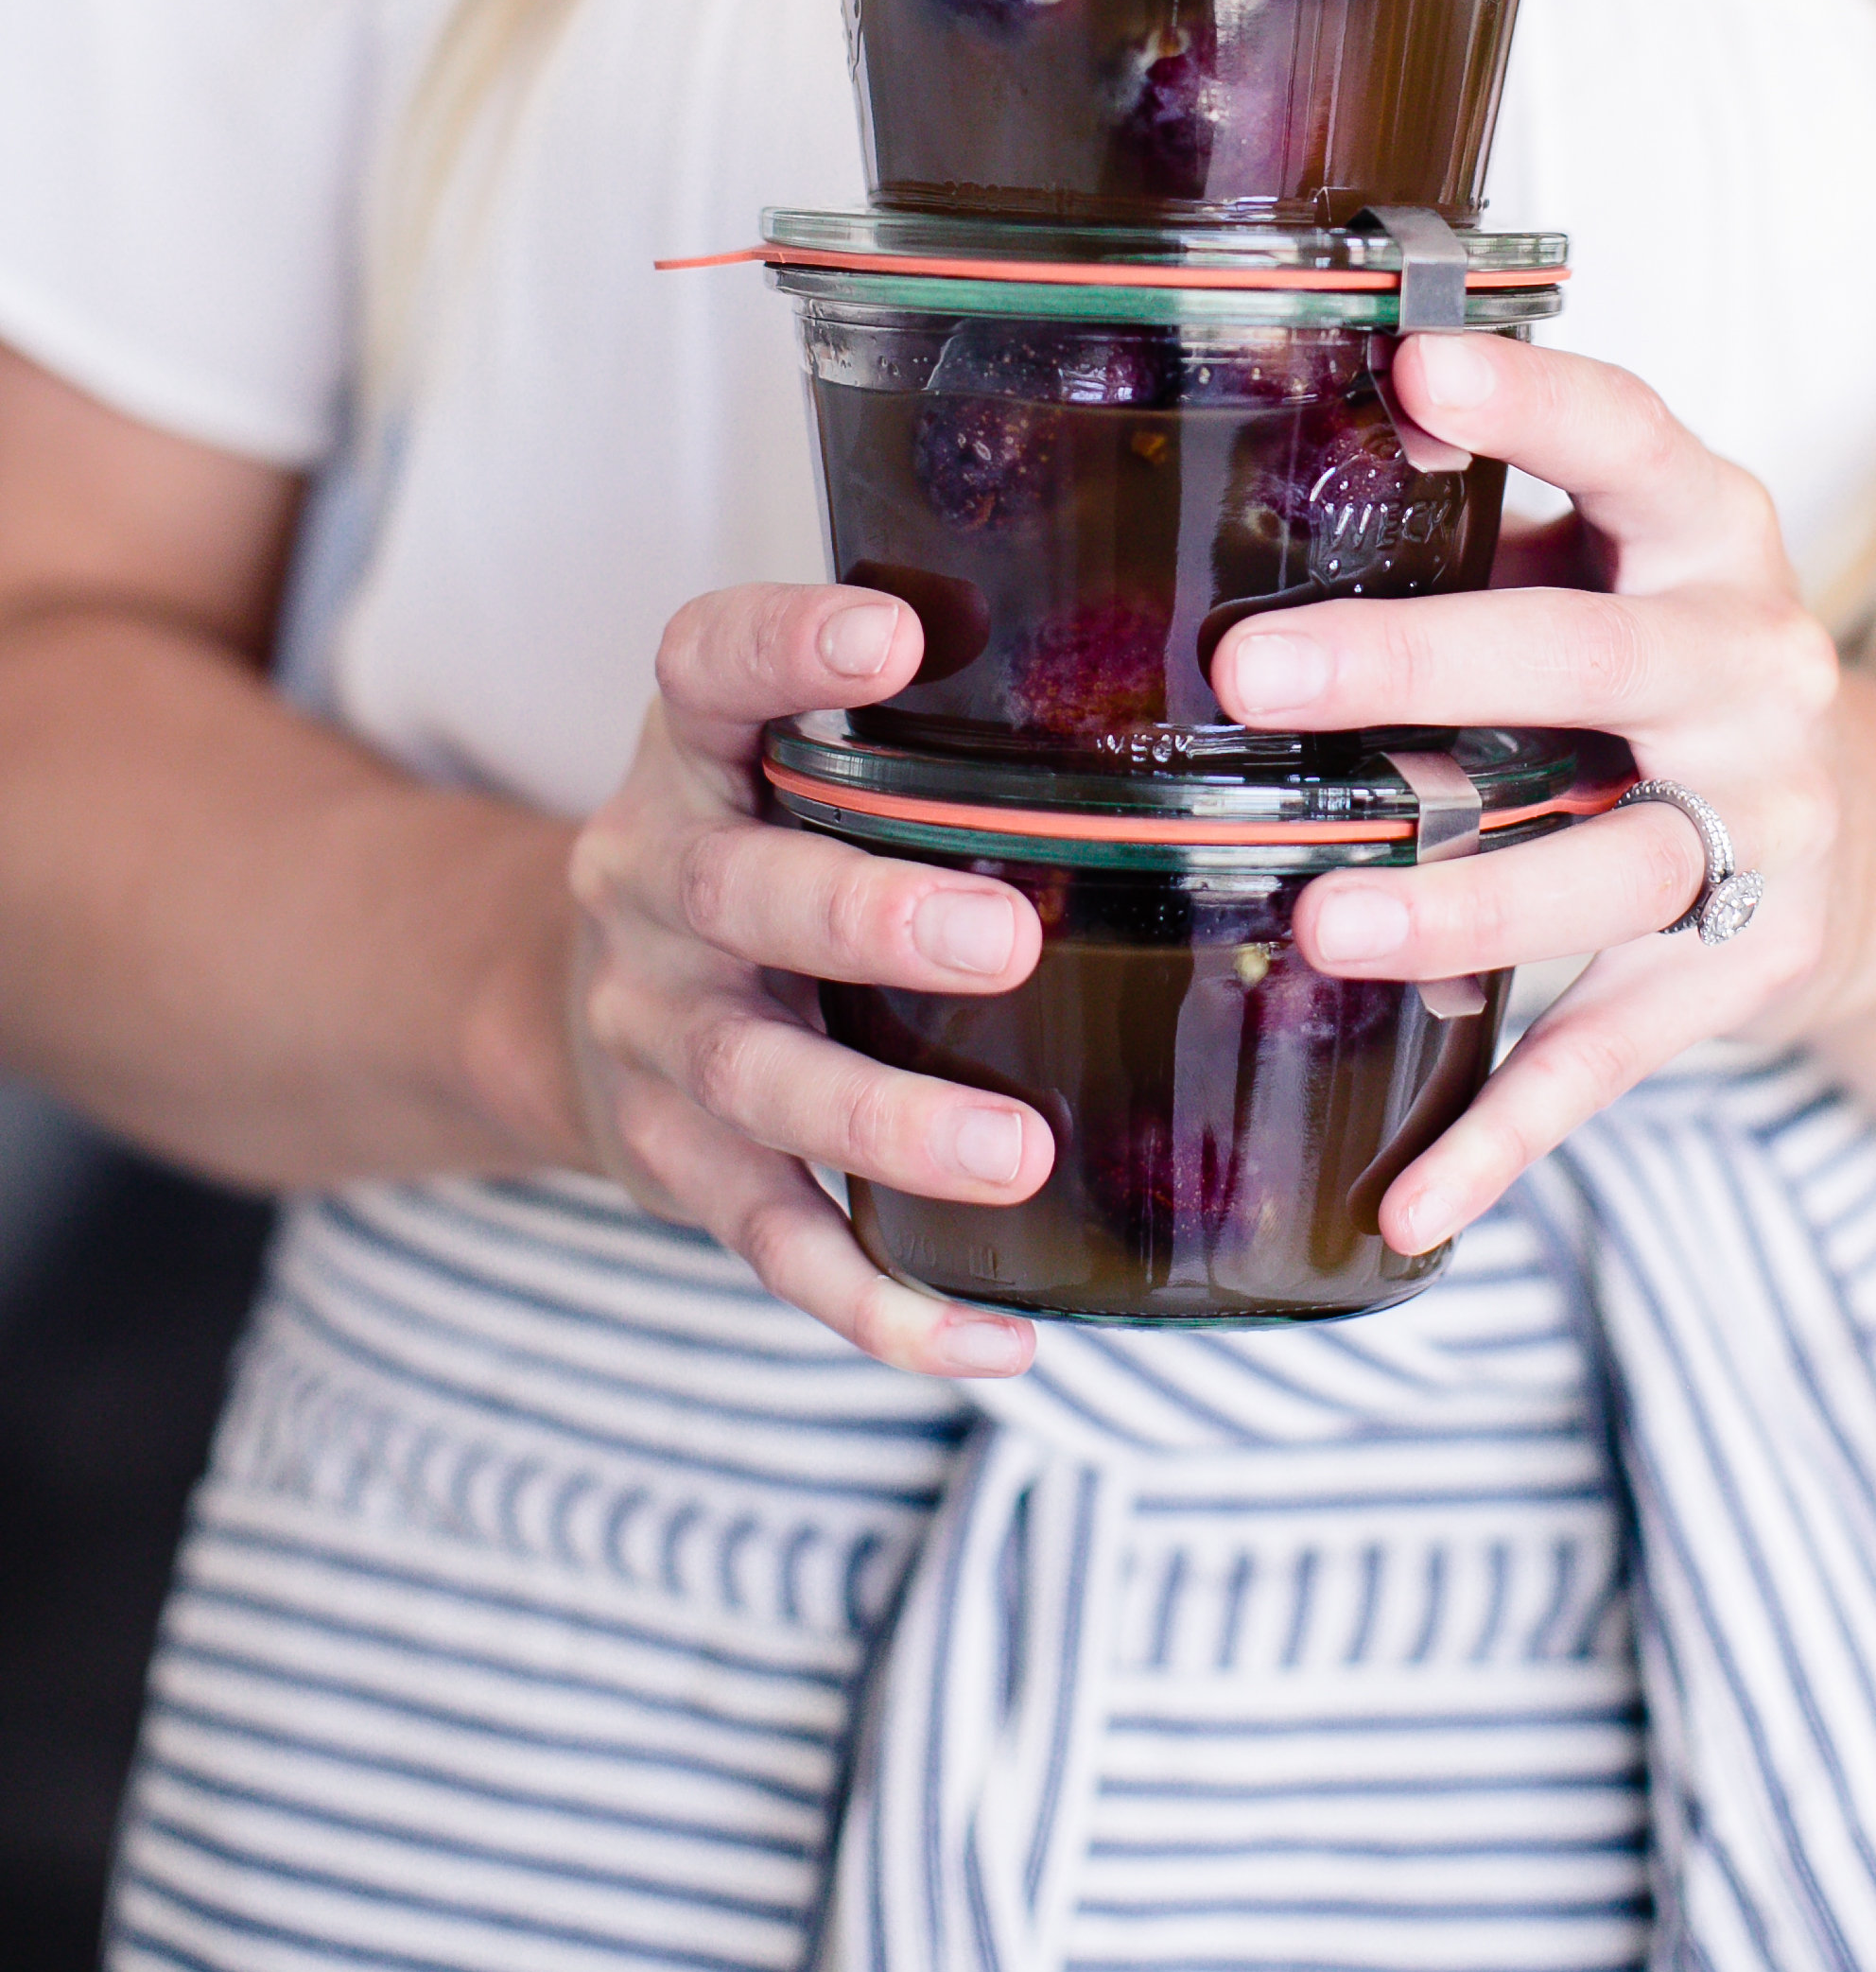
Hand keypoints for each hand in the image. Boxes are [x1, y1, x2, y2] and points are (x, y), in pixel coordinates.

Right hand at [567, 583, 1053, 1378]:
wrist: (573, 1008)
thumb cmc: (763, 852)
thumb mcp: (786, 756)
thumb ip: (920, 725)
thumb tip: (1206, 683)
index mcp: (693, 759)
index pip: (707, 666)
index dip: (785, 647)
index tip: (891, 633)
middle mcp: (652, 886)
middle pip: (737, 893)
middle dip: (866, 918)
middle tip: (1001, 936)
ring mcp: (659, 1033)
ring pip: (757, 1086)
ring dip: (886, 1126)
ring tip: (1017, 1156)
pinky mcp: (680, 1168)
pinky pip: (776, 1245)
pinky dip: (878, 1303)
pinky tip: (994, 1338)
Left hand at [1207, 332, 1870, 1259]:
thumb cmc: (1667, 671)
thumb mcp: (1614, 566)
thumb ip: (1480, 526)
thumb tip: (1244, 467)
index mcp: (1710, 538)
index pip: (1631, 441)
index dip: (1531, 407)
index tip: (1411, 370)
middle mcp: (1752, 672)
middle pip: (1592, 661)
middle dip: (1420, 665)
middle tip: (1252, 672)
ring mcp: (1757, 830)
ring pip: (1602, 873)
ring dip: (1461, 906)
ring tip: (1321, 923)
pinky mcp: (1740, 972)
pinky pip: (1608, 1059)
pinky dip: (1506, 1138)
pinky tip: (1405, 1203)